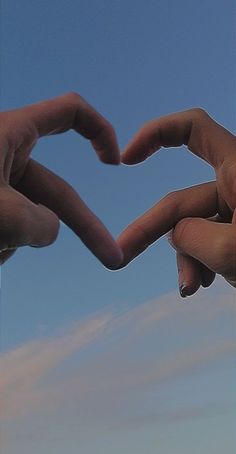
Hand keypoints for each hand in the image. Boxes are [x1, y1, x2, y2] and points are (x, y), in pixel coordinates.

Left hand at [0, 92, 122, 268]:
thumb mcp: (5, 217)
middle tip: (112, 257)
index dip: (100, 131)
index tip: (114, 162)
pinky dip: (4, 244)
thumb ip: (41, 225)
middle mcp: (6, 155)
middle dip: (82, 225)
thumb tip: (48, 230)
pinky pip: (11, 228)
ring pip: (31, 216)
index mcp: (11, 133)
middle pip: (58, 189)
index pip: (70, 112)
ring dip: (20, 239)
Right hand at [118, 108, 235, 295]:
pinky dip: (204, 264)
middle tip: (121, 255)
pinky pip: (212, 244)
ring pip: (197, 230)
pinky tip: (204, 286)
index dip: (155, 134)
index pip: (192, 129)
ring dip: (187, 259)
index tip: (126, 159)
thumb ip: (191, 236)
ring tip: (191, 289)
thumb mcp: (233, 250)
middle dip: (152, 231)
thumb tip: (175, 233)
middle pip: (182, 201)